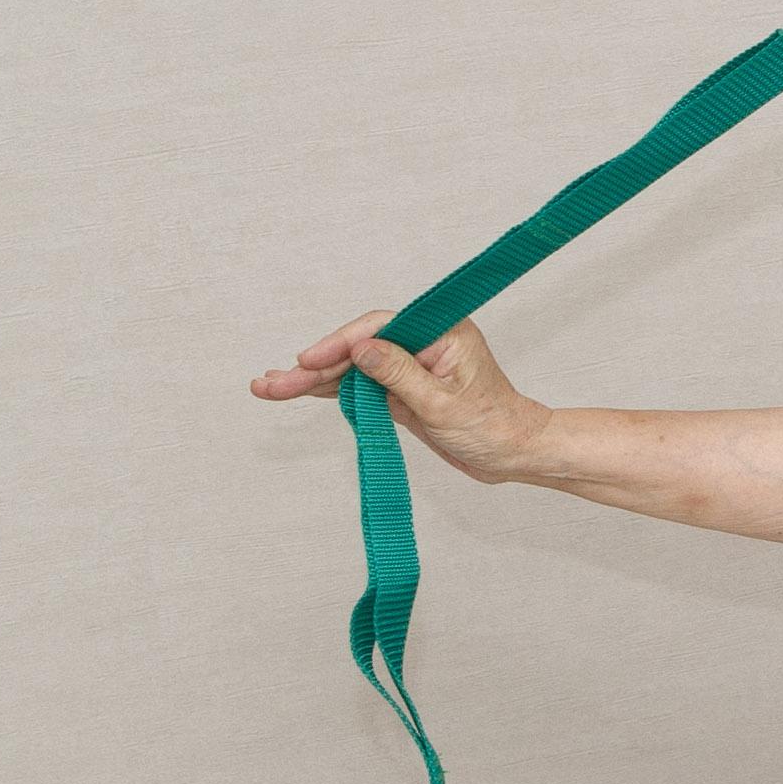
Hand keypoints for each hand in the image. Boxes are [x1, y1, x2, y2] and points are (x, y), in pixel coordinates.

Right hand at [254, 314, 556, 482]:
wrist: (514, 455)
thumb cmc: (494, 428)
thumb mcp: (444, 405)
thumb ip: (401, 376)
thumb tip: (361, 349)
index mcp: (442, 333)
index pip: (379, 328)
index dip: (339, 343)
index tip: (308, 360)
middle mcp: (423, 342)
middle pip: (357, 348)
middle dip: (314, 366)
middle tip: (271, 383)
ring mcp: (409, 365)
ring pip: (351, 367)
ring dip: (311, 379)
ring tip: (268, 388)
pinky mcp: (400, 388)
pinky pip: (359, 384)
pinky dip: (329, 390)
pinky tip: (295, 391)